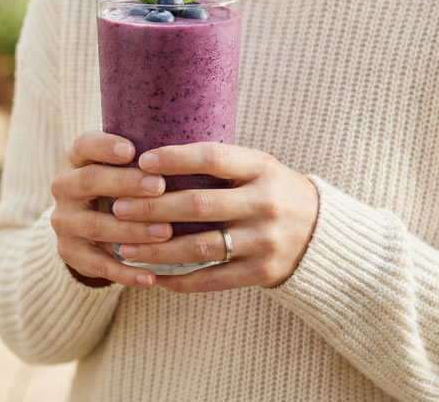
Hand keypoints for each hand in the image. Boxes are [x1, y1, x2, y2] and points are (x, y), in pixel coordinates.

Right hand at [50, 130, 171, 288]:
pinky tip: (150, 277)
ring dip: (131, 230)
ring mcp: (64, 220)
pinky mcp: (69, 251)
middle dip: (126, 184)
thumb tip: (194, 150)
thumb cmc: (124, 186)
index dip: (106, 146)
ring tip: (164, 232)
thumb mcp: (126, 166)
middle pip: (90, 181)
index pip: (85, 145)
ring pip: (95, 225)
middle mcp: (65, 185)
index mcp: (78, 158)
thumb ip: (147, 159)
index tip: (132, 149)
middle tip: (160, 187)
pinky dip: (124, 273)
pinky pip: (96, 264)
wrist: (89, 225)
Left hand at [110, 142, 318, 291]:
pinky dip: (179, 280)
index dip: (175, 158)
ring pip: (199, 247)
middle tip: (118, 208)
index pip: (213, 157)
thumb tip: (154, 157)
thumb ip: (218, 163)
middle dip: (152, 207)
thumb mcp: (257, 167)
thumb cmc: (271, 191)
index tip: (141, 162)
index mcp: (262, 168)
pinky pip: (212, 279)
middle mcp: (265, 203)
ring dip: (156, 249)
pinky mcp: (261, 272)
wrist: (320, 232)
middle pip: (198, 205)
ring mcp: (265, 240)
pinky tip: (152, 277)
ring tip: (125, 247)